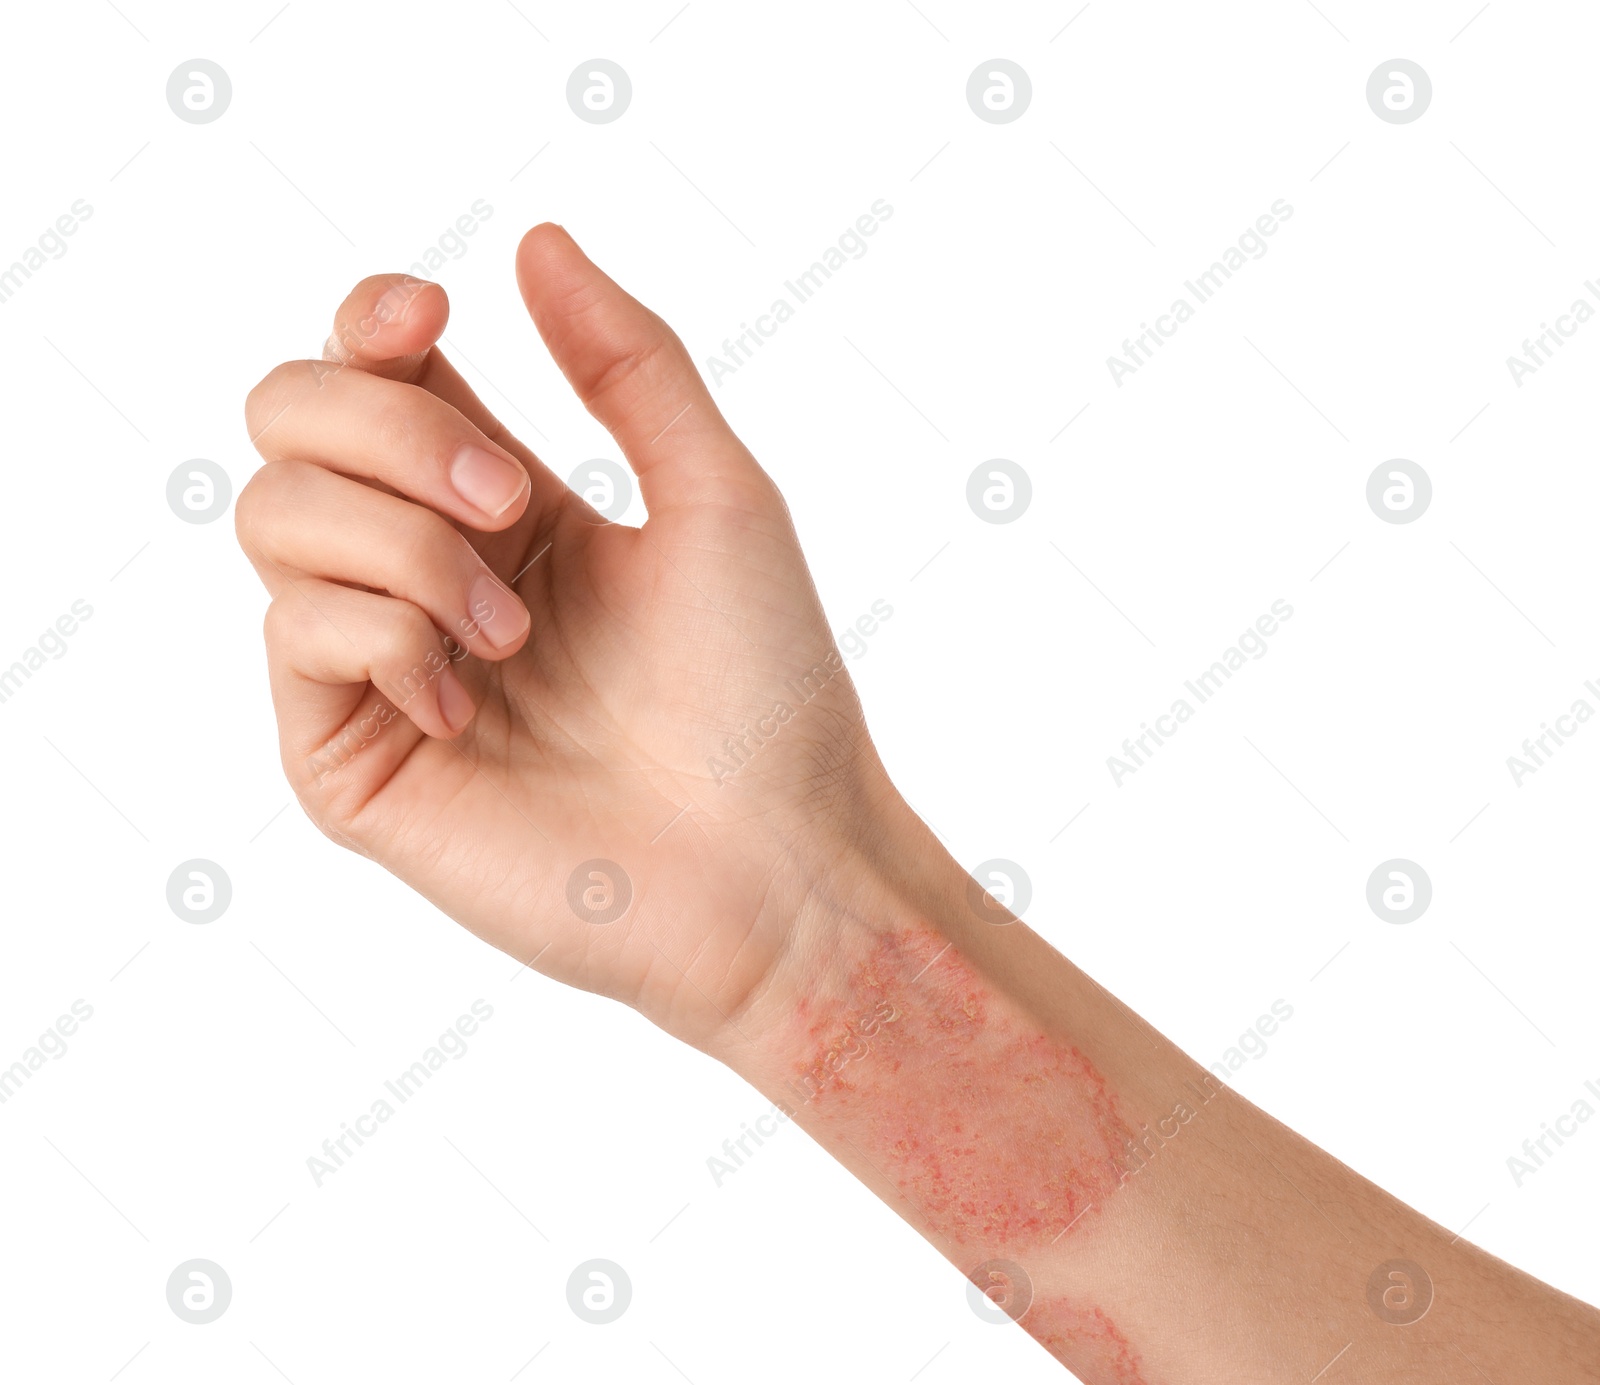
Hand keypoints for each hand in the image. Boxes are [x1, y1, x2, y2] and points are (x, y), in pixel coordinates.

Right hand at [239, 225, 901, 1050]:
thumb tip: (533, 238)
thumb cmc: (765, 687)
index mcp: (502, 505)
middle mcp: (426, 571)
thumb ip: (628, 365)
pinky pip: (293, 634)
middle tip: (512, 505)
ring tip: (512, 635)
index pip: (376, 370)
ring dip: (402, 545)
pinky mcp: (350, 758)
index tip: (430, 312)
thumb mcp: (716, 495)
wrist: (774, 862)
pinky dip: (382, 637)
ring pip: (276, 515)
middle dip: (389, 430)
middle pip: (293, 418)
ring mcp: (380, 665)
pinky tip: (472, 705)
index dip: (371, 319)